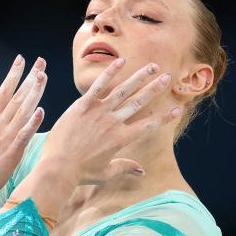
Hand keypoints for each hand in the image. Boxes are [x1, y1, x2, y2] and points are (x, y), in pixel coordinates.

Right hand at [0, 55, 46, 208]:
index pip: (3, 91)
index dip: (13, 75)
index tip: (21, 59)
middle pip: (16, 96)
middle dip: (29, 78)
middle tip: (40, 62)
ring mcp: (3, 137)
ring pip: (22, 111)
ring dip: (34, 93)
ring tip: (43, 77)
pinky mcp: (10, 153)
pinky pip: (23, 135)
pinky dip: (32, 123)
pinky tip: (41, 111)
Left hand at [41, 59, 179, 185]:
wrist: (58, 167)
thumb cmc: (81, 173)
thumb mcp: (105, 173)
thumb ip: (124, 167)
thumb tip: (142, 171)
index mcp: (120, 139)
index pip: (147, 126)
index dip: (163, 118)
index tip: (177, 109)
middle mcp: (112, 123)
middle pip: (138, 102)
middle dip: (155, 89)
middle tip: (169, 77)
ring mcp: (98, 113)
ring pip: (123, 91)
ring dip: (140, 77)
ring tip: (153, 66)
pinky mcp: (82, 106)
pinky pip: (98, 87)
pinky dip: (110, 73)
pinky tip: (122, 62)